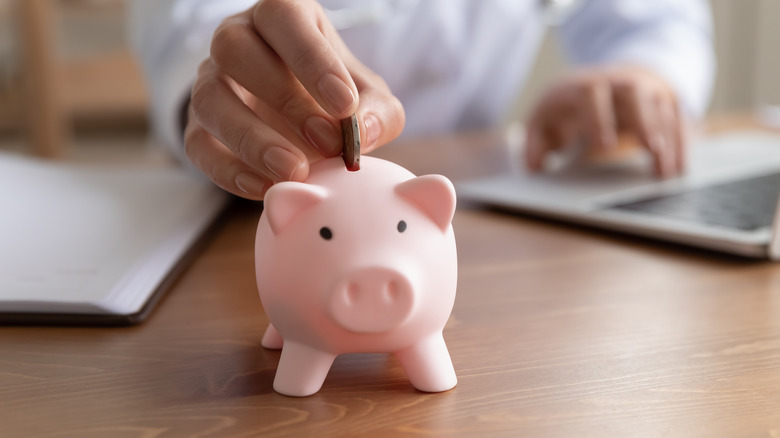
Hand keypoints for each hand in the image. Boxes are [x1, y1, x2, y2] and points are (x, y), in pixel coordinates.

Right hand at [185, 0, 404, 199]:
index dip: (313, 60)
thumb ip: (377, 111)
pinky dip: (228, 169)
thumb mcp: (368, 97)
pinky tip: (264, 187)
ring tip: (294, 170)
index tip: (345, 105)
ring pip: (208, 97)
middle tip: (326, 142)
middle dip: (284, 99)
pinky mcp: (198, 126)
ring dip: (251, 138)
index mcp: (281, 17)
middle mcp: (237, 39)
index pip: (284, 18)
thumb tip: (363, 131)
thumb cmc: (335, 96)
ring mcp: (210, 81)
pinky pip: (197, 145)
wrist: (302, 123)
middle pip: (235, 50)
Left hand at [524, 66, 684, 177]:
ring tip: (666, 171)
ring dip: (666, 137)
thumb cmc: (567, 109)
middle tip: (651, 147)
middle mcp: (615, 83)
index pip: (590, 93)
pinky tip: (679, 168)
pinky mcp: (663, 103)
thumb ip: (535, 144)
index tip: (604, 145)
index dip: (597, 117)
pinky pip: (678, 118)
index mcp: (581, 86)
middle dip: (643, 118)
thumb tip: (533, 167)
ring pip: (660, 106)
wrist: (602, 82)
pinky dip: (680, 142)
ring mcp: (643, 90)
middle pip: (633, 91)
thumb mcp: (543, 121)